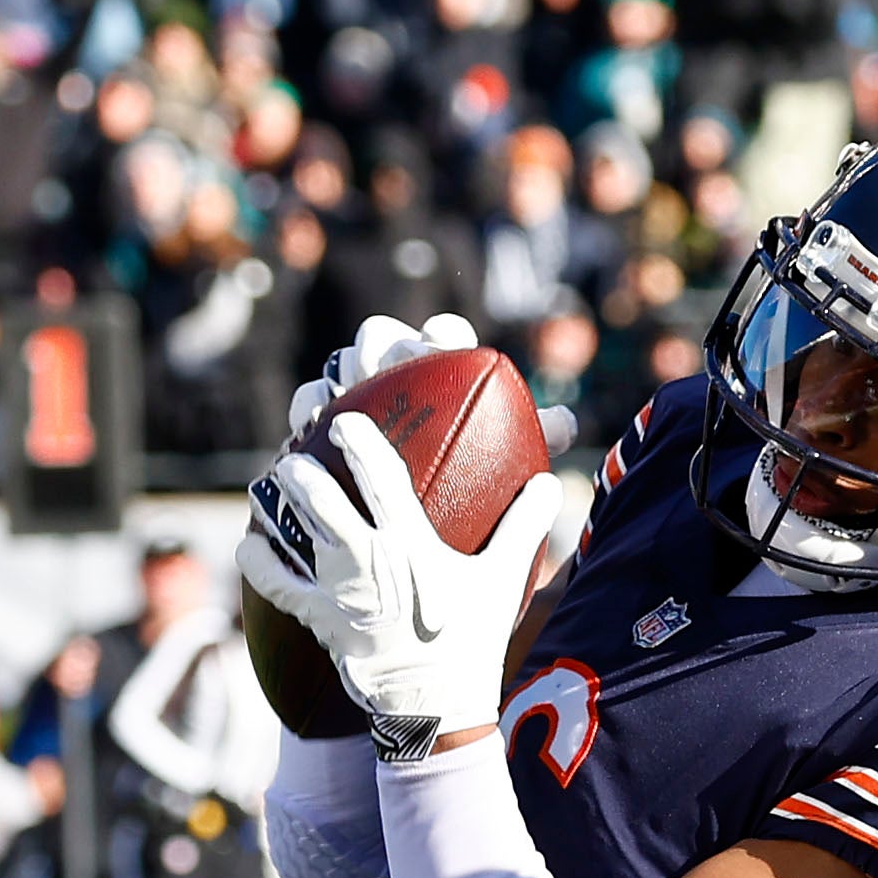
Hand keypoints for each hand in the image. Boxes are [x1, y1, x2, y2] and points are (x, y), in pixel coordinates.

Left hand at [237, 415, 562, 762]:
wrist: (436, 709)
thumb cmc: (471, 641)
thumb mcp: (504, 582)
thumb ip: (525, 527)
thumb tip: (551, 484)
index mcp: (411, 546)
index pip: (380, 477)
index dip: (359, 441)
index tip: (345, 420)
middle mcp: (367, 561)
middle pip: (318, 496)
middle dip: (302, 467)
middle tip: (297, 453)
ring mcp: (336, 591)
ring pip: (291, 530)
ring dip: (277, 501)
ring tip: (273, 482)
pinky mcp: (317, 618)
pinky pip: (275, 581)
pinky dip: (259, 559)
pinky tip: (252, 542)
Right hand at [279, 311, 575, 469]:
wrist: (413, 545)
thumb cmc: (467, 498)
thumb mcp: (504, 472)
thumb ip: (532, 440)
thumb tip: (567, 423)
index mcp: (442, 379)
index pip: (443, 339)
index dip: (442, 333)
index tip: (445, 339)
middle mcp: (397, 381)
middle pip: (380, 337)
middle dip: (382, 344)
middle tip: (388, 365)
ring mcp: (356, 400)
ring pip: (341, 367)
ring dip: (343, 374)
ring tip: (349, 391)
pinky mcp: (322, 428)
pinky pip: (310, 406)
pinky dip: (311, 410)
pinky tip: (313, 428)